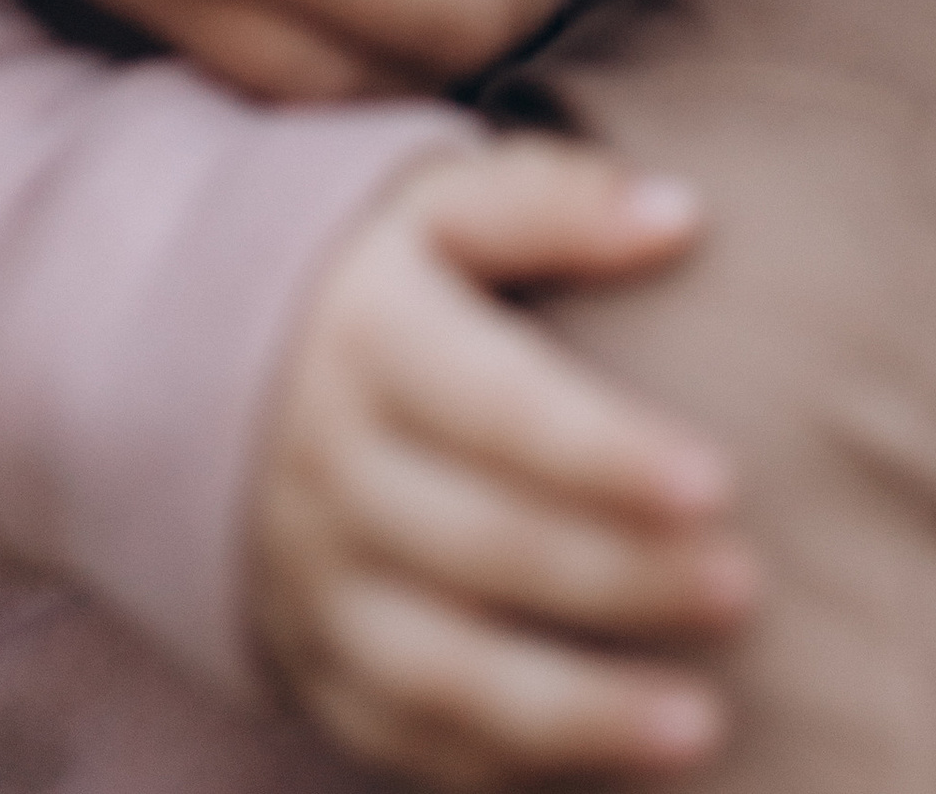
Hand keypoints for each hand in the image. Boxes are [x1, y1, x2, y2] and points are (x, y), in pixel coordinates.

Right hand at [252, 139, 753, 786]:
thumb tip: (682, 215)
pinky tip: (616, 769)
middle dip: (620, 579)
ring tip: (704, 726)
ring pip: (441, 674)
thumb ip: (553, 199)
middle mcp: (331, 471)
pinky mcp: (311, 666)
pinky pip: (403, 739)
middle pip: (483, 546)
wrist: (191, 369)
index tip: (720, 481)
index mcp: (371, 341)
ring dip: (576, 712)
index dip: (606, 452)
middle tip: (745, 588)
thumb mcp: (438, 203)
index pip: (498, 408)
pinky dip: (504, 768)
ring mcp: (313, 584)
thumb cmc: (379, 276)